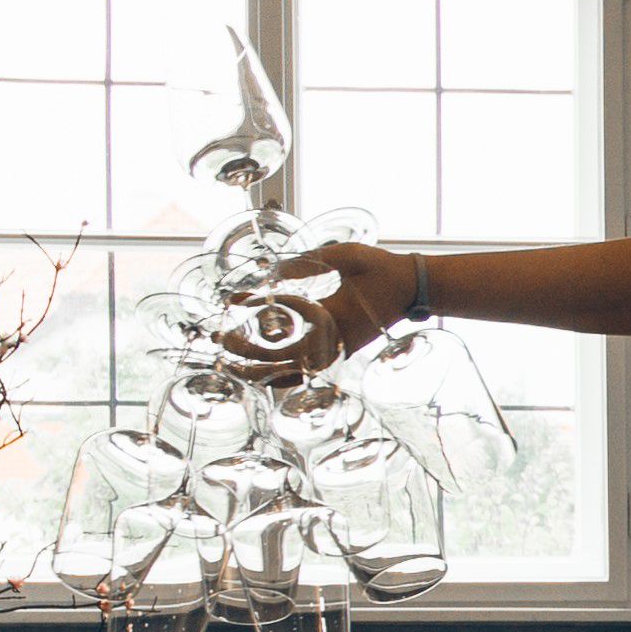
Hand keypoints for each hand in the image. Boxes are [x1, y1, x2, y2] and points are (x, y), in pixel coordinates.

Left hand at [230, 238, 417, 371]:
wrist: (411, 289)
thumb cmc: (381, 268)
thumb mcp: (347, 255)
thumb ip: (310, 262)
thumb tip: (274, 271)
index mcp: (333, 313)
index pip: (283, 316)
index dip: (254, 308)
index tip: (232, 301)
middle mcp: (332, 339)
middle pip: (280, 356)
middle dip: (246, 349)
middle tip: (219, 338)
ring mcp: (336, 351)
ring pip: (291, 372)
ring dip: (258, 369)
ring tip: (231, 363)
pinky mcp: (338, 353)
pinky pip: (304, 372)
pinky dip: (280, 376)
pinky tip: (260, 373)